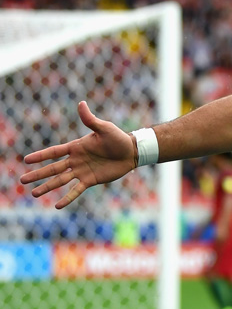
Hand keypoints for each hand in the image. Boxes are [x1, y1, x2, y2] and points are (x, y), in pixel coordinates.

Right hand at [20, 102, 136, 208]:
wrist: (131, 152)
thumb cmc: (117, 138)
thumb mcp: (104, 128)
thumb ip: (90, 119)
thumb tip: (81, 103)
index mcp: (76, 147)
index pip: (54, 152)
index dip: (41, 156)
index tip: (26, 159)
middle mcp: (76, 160)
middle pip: (53, 169)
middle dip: (37, 174)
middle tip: (22, 180)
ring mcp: (82, 171)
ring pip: (60, 180)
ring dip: (47, 187)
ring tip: (34, 194)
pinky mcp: (91, 180)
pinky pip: (76, 190)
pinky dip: (68, 198)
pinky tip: (57, 205)